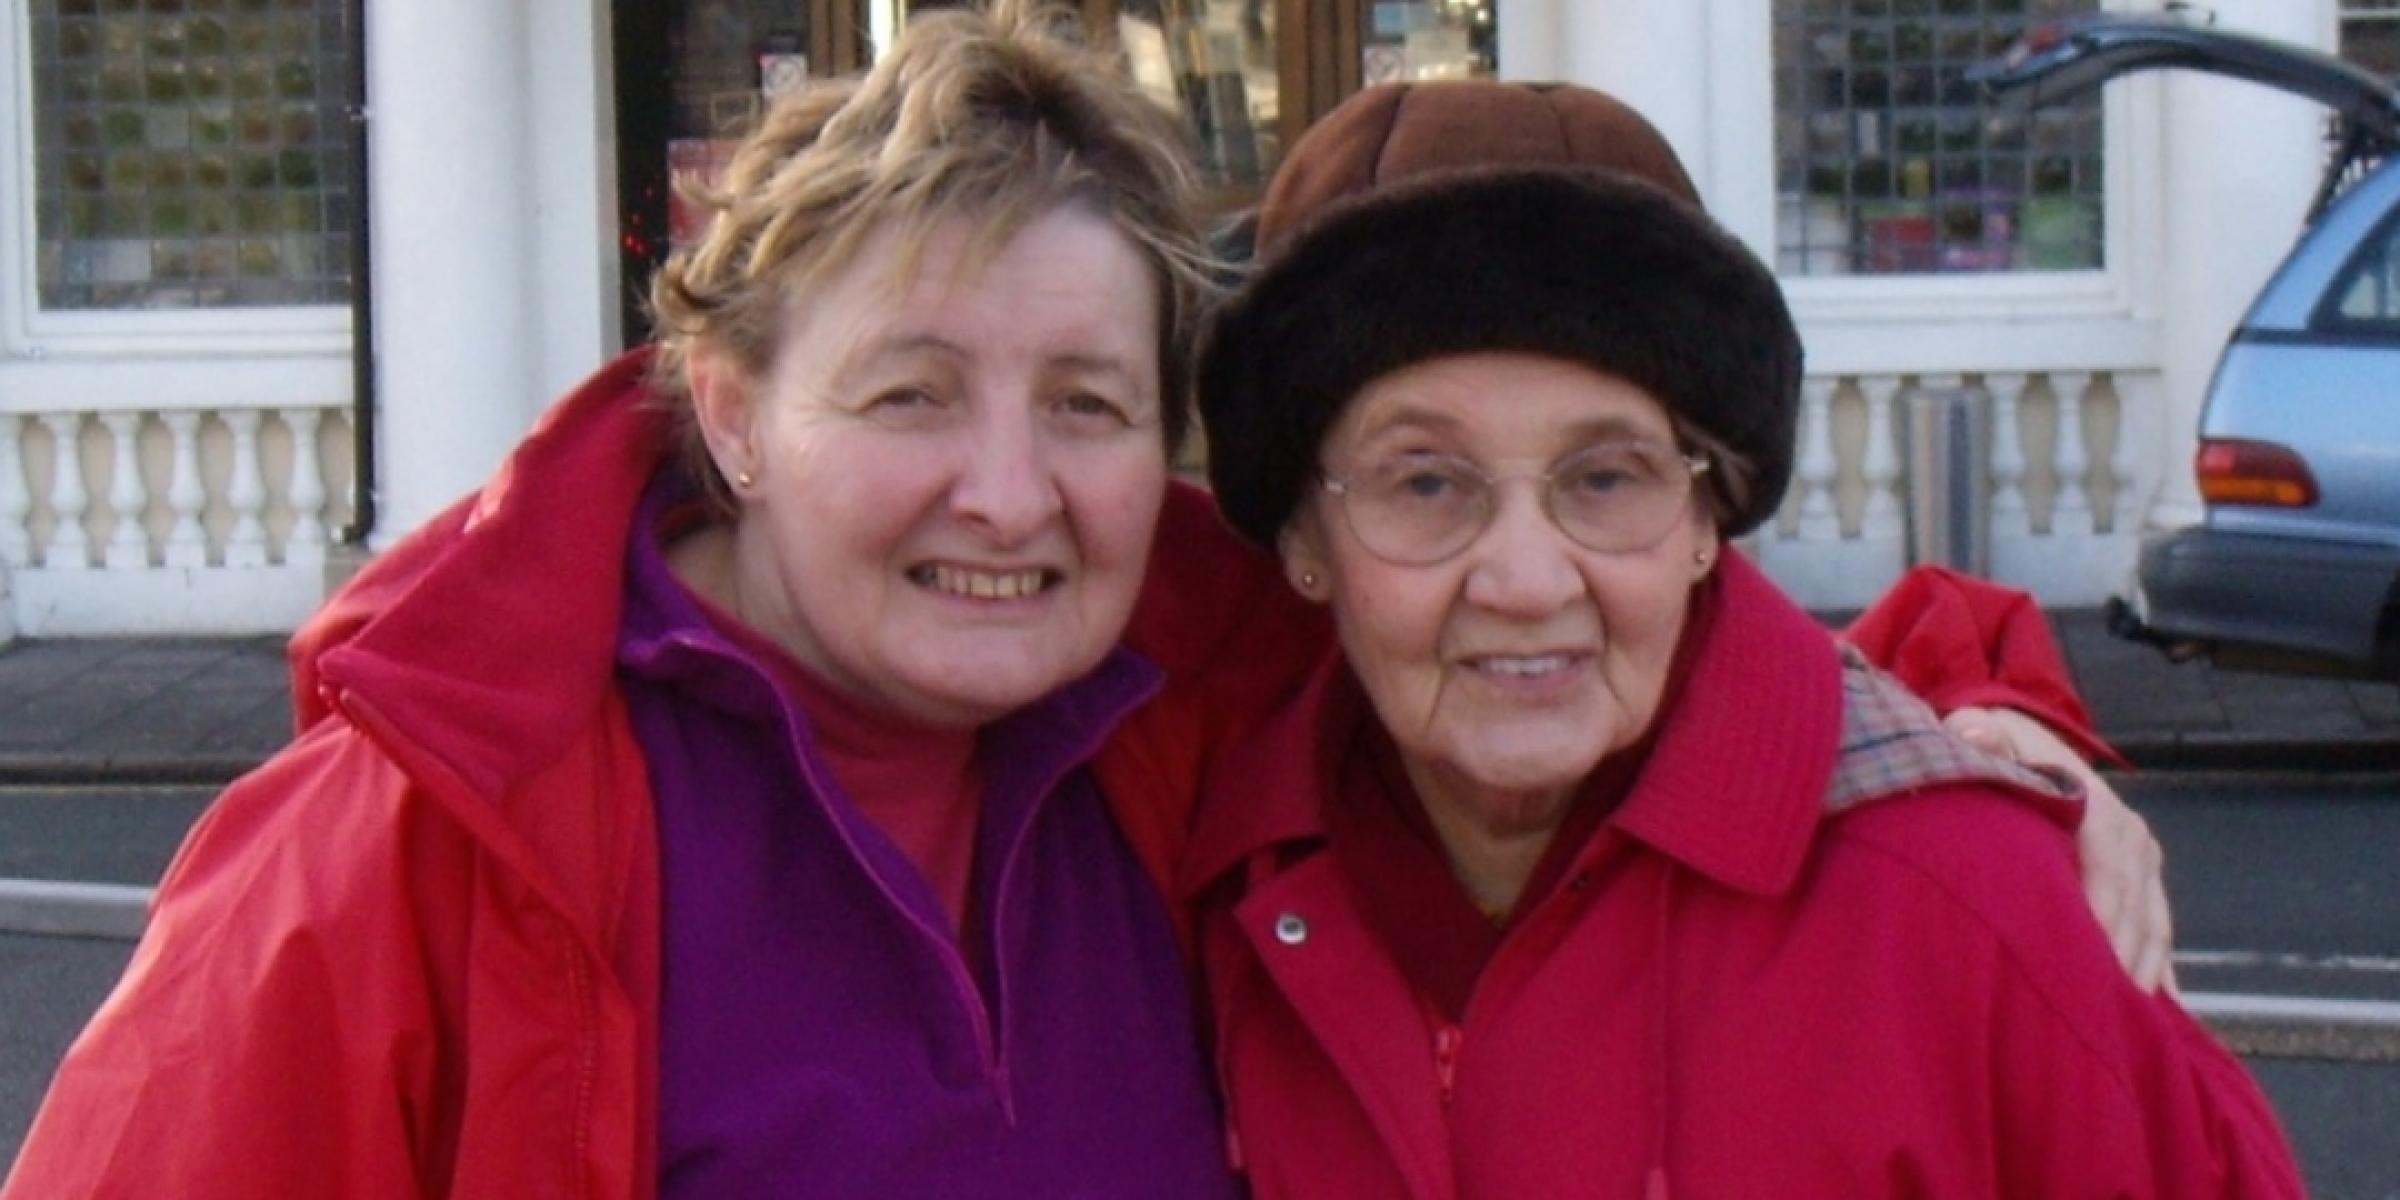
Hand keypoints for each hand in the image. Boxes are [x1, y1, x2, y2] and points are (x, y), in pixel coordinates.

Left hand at [1942, 706, 2177, 994]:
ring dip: (2143, 974)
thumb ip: (1978, 737)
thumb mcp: (1984, 735)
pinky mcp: (2143, 883)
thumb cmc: (1998, 749)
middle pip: (2133, 905)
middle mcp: (2130, 835)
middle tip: (2101, 1016)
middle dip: (2121, 959)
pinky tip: (2159, 1019)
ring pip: (2153, 926)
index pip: (2106, 862)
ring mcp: (2142, 861)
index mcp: (2096, 804)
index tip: (2089, 963)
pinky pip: (2158, 932)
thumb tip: (1970, 732)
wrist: (2026, 742)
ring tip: (2128, 1028)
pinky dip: (2159, 971)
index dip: (2100, 910)